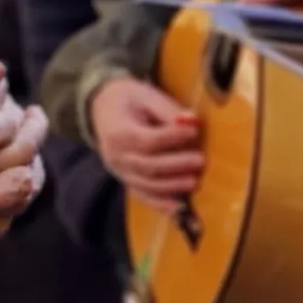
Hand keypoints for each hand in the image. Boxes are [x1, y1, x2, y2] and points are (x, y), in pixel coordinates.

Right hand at [90, 77, 205, 211]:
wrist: (102, 108)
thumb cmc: (128, 99)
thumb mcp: (146, 95)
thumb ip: (168, 109)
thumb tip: (192, 121)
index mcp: (119, 132)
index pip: (148, 140)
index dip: (172, 137)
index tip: (194, 131)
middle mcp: (117, 156)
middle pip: (148, 166)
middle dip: (176, 165)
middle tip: (200, 161)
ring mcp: (120, 171)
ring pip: (146, 185)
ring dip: (172, 186)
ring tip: (194, 182)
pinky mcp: (126, 180)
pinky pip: (142, 196)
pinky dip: (160, 204)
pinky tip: (179, 208)